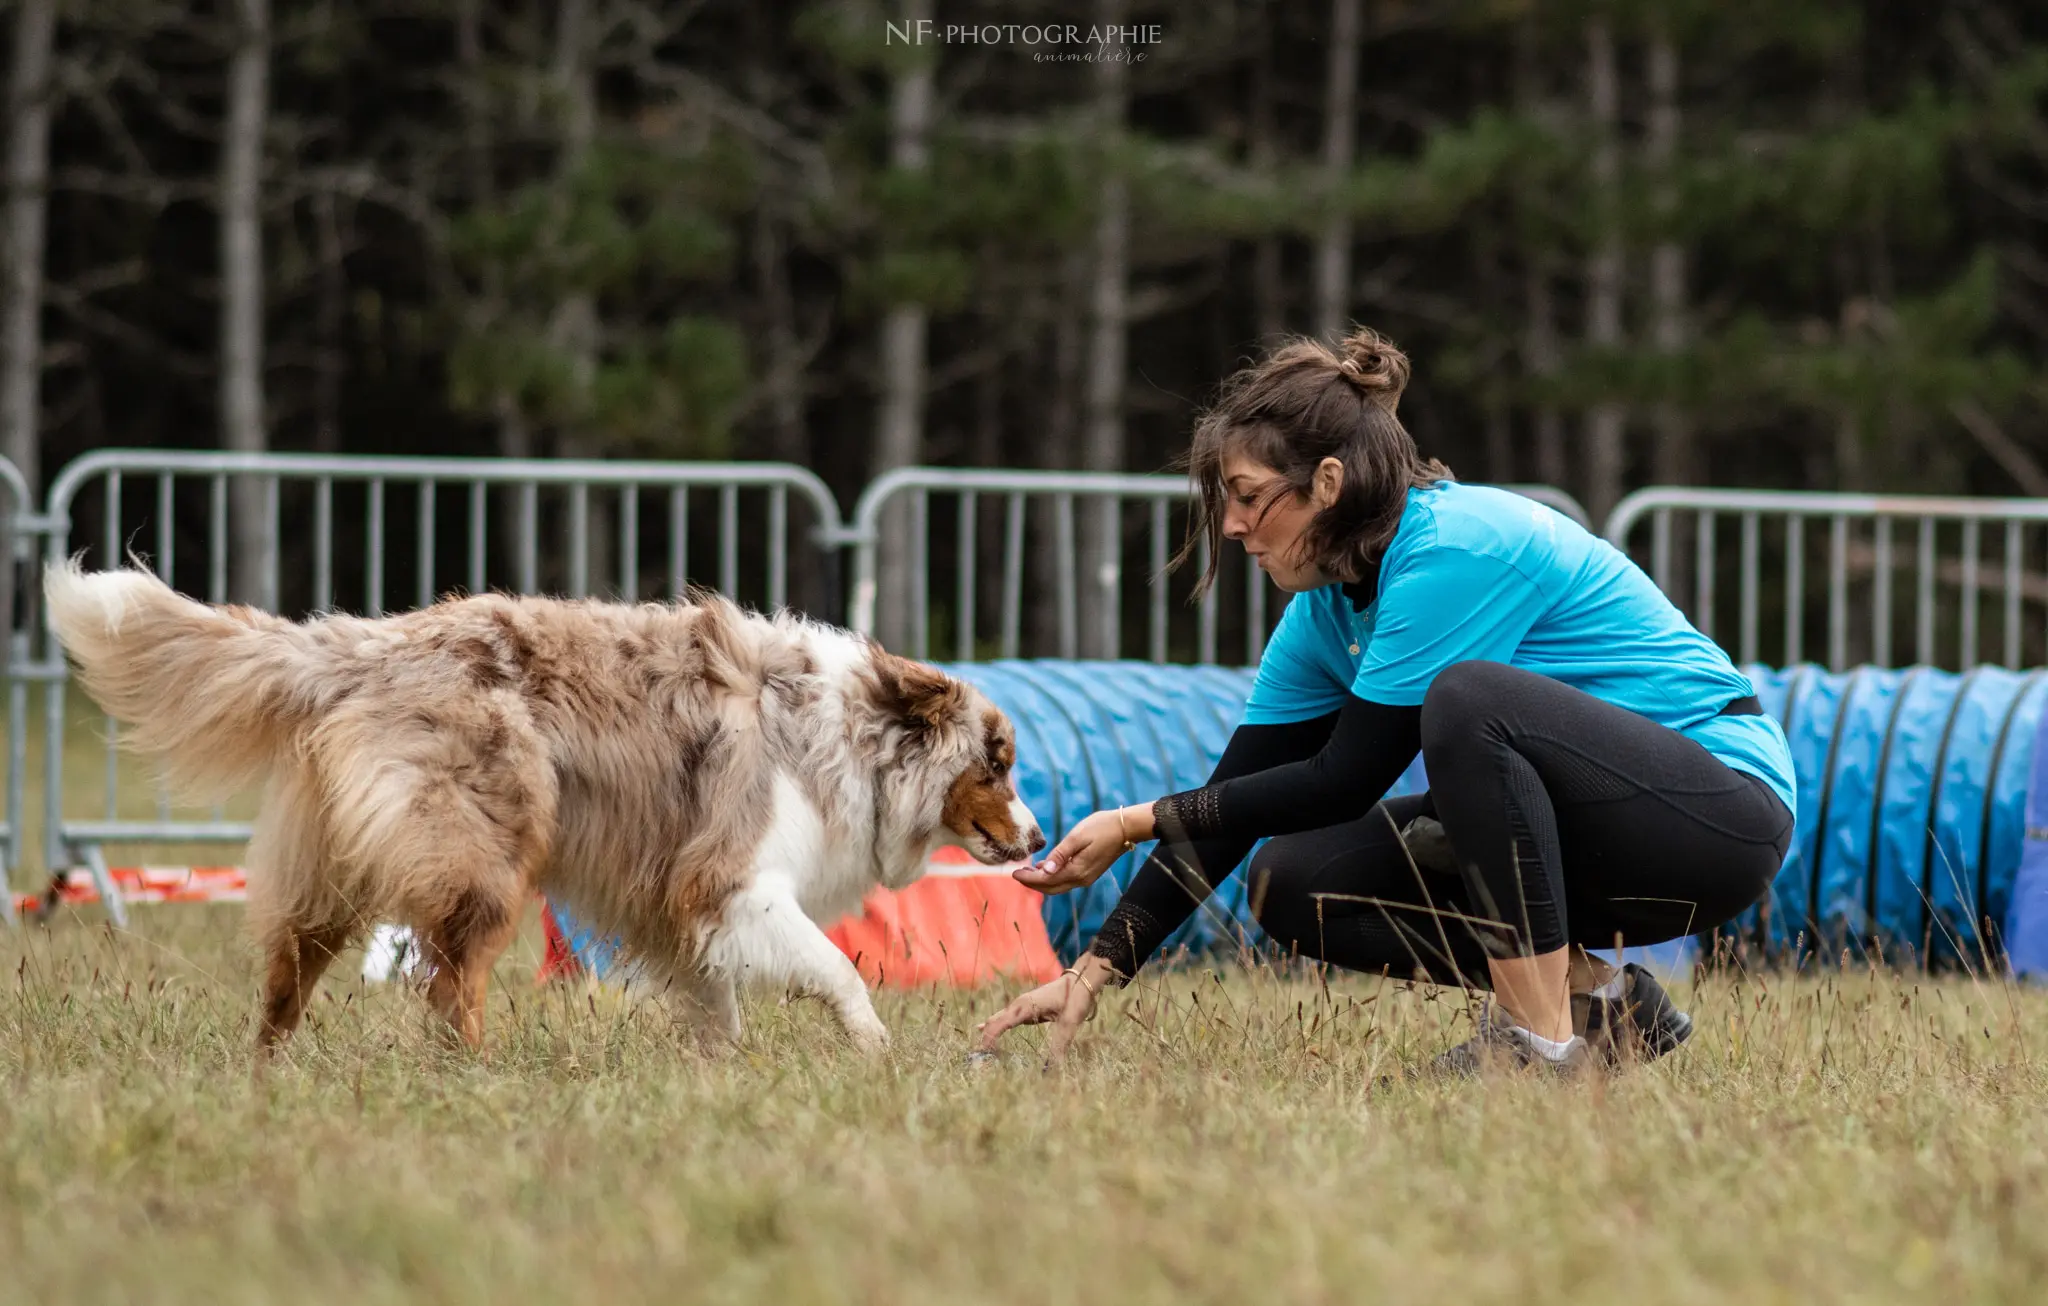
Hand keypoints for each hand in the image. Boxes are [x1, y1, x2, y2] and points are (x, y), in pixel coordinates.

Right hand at [975, 954, 1117, 1060]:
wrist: (1081, 981)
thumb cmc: (1075, 998)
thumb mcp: (1069, 1023)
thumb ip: (1059, 1046)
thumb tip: (1052, 1070)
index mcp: (1025, 1006)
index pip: (1000, 1024)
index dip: (989, 1040)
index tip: (983, 1055)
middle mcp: (1019, 1005)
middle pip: (995, 1022)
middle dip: (985, 1040)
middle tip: (976, 1060)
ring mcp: (1020, 1005)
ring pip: (998, 1019)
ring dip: (988, 1034)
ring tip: (979, 1051)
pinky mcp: (1025, 1008)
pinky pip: (1004, 1018)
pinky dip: (994, 1026)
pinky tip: (982, 1028)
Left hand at [1012, 805, 1151, 894]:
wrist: (1126, 828)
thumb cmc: (1102, 827)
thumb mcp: (1077, 837)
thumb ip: (1060, 854)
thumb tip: (1045, 870)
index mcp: (1077, 871)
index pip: (1046, 880)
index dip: (1029, 878)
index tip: (1013, 872)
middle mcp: (1081, 879)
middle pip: (1051, 888)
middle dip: (1032, 883)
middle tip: (1016, 874)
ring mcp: (1086, 878)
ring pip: (1058, 886)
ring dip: (1042, 881)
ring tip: (1026, 871)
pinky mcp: (1089, 873)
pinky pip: (1066, 879)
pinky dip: (1053, 877)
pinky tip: (1044, 868)